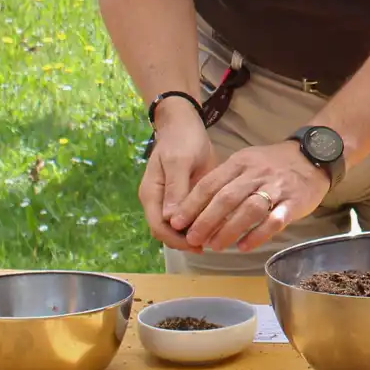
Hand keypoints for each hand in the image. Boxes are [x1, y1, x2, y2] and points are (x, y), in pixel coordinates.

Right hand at [138, 104, 216, 251]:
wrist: (185, 125)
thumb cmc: (181, 140)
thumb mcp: (179, 161)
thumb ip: (175, 188)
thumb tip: (170, 219)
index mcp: (151, 195)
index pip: (159, 228)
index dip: (176, 240)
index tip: (198, 244)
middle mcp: (158, 202)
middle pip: (168, 232)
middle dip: (186, 241)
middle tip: (213, 244)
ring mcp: (170, 201)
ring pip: (178, 228)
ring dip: (194, 235)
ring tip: (218, 238)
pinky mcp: (183, 197)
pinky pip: (189, 217)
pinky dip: (200, 224)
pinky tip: (218, 226)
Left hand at [170, 141, 331, 254]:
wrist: (314, 155)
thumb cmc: (274, 163)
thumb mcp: (246, 161)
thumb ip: (224, 180)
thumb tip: (195, 207)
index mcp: (241, 163)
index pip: (210, 184)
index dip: (192, 205)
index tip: (177, 223)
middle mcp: (256, 174)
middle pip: (226, 198)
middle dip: (206, 221)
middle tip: (192, 240)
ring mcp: (276, 188)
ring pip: (249, 210)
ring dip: (229, 230)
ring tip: (215, 247)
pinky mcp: (294, 202)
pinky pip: (274, 220)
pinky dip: (258, 235)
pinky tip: (244, 246)